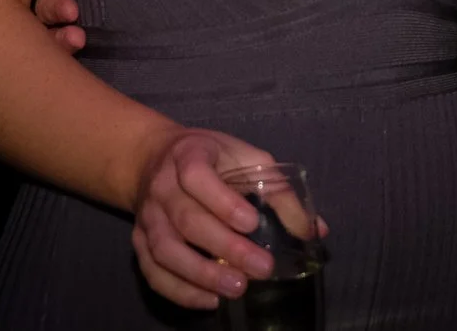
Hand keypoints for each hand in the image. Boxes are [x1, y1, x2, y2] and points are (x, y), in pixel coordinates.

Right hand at [130, 128, 283, 308]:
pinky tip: (208, 301)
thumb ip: (279, 192)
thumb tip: (316, 231)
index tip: (252, 223)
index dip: (222, 201)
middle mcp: (162, 186)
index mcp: (189, 155)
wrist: (154, 159)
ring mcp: (148, 216)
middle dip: (225, 247)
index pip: (197, 176)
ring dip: (200, 274)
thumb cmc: (212, 159)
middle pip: (186, 219)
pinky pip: (152, 272)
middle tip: (260, 269)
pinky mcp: (139, 241)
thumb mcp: (247, 159)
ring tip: (236, 289)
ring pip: (165, 250)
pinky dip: (178, 290)